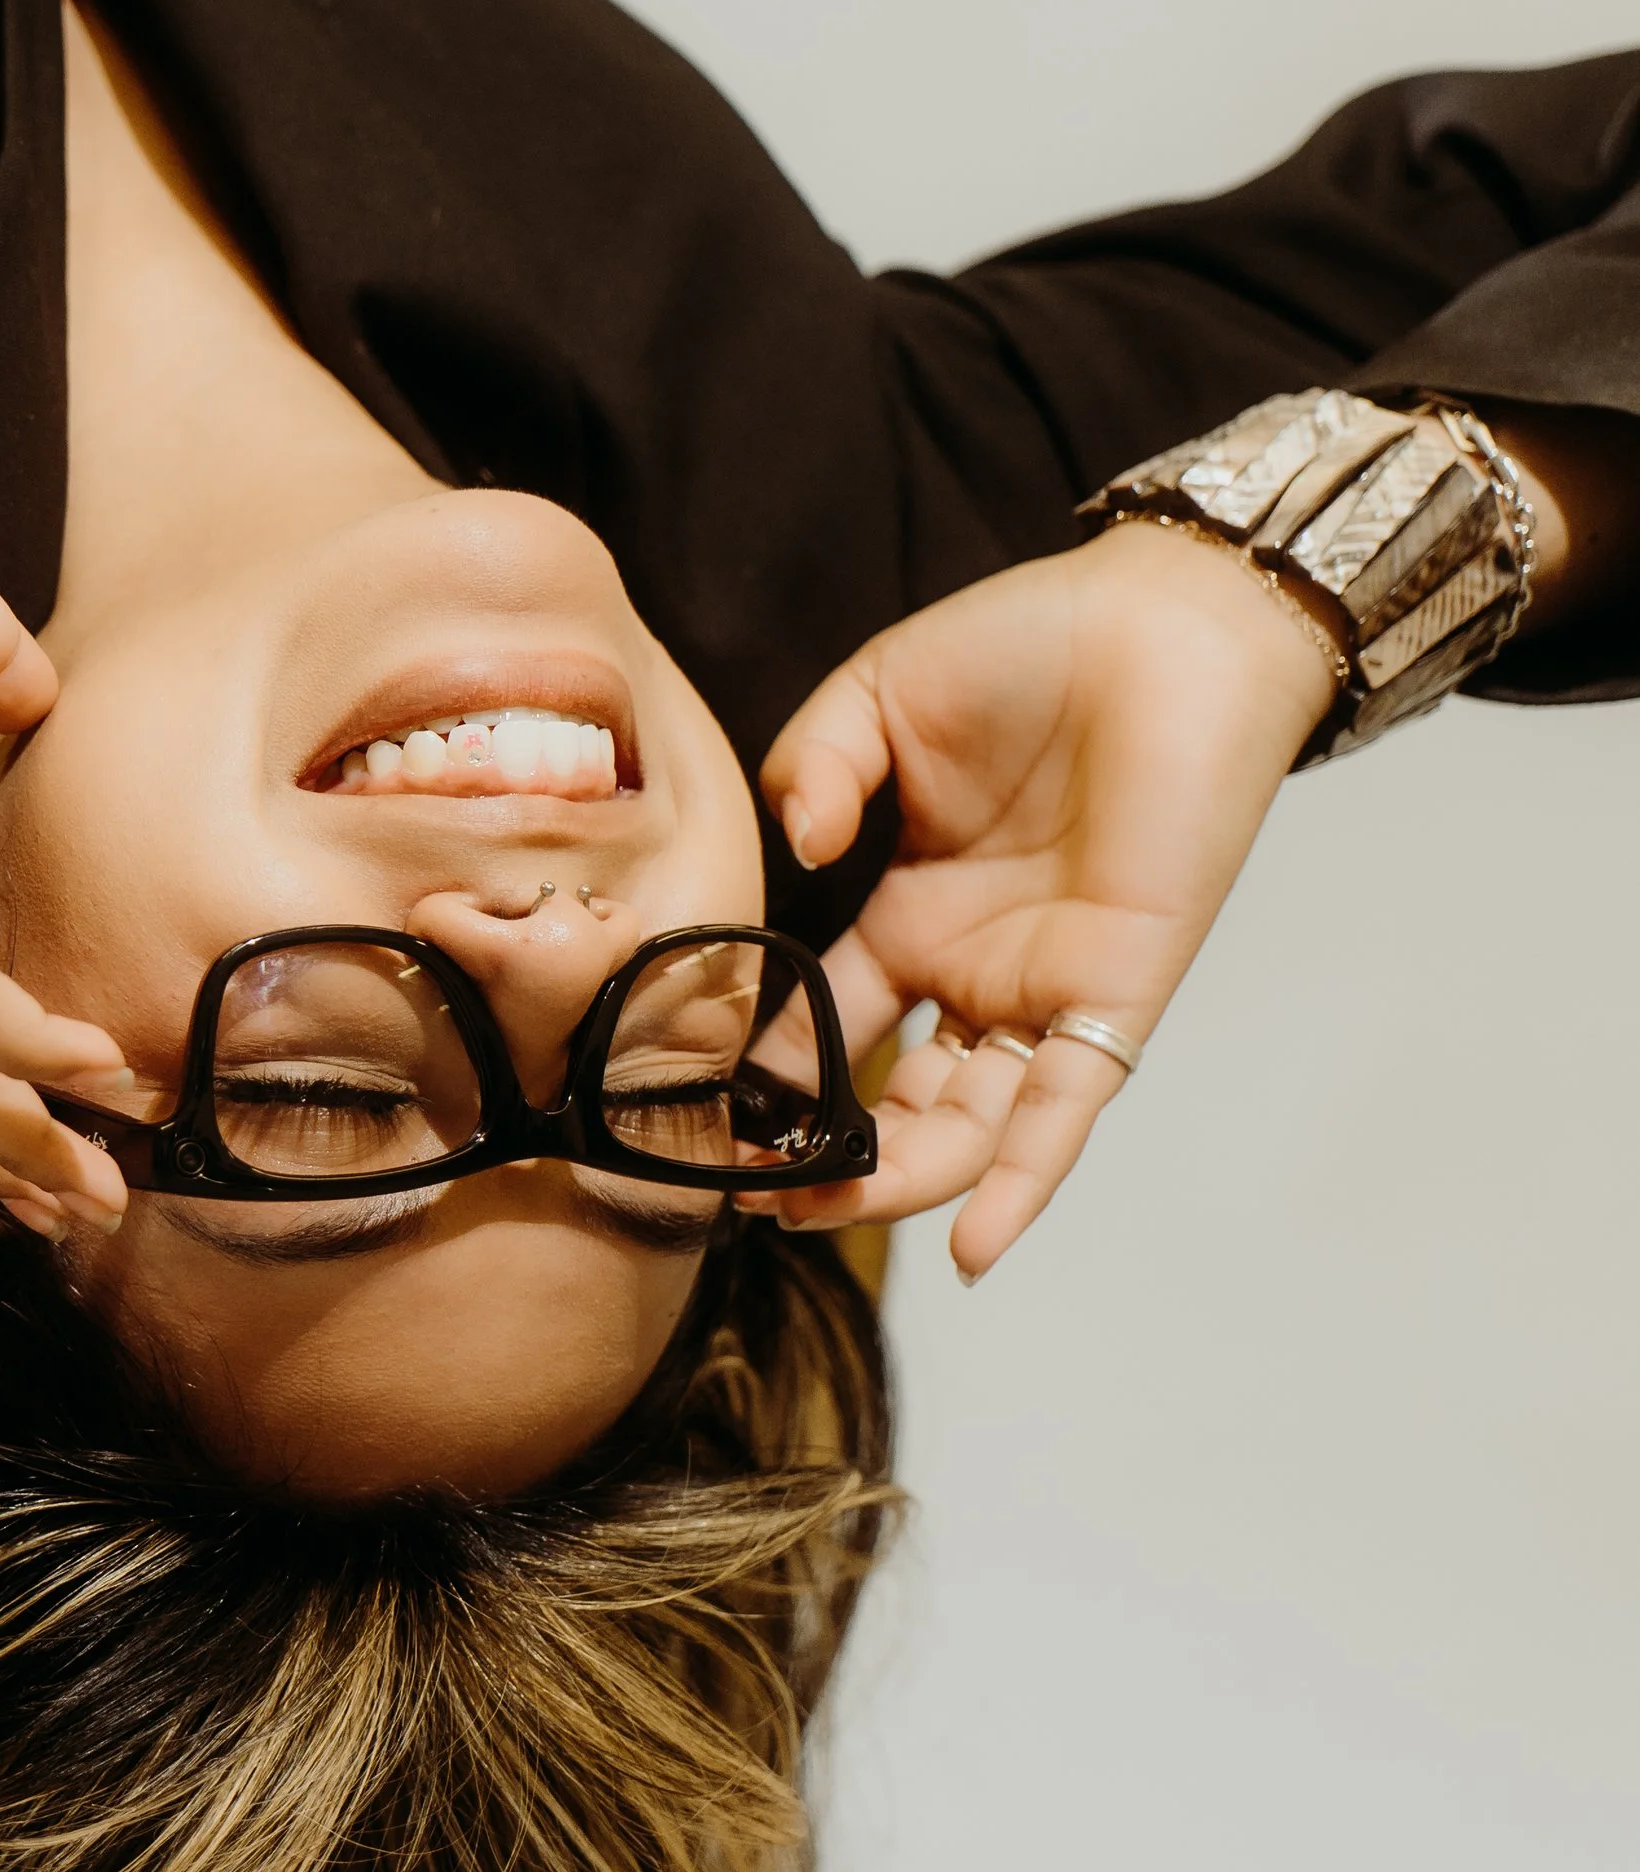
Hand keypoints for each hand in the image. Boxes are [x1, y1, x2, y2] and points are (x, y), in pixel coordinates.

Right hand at [755, 520, 1338, 1276]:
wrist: (1171, 625)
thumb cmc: (1034, 646)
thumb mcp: (881, 695)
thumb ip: (814, 762)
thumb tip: (796, 844)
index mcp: (909, 913)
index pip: (819, 1023)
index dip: (763, 1074)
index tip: (700, 1114)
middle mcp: (971, 972)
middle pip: (888, 1103)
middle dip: (820, 1158)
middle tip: (752, 1190)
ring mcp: (1040, 992)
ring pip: (965, 1124)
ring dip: (895, 1179)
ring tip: (819, 1208)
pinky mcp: (1112, 997)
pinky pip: (1064, 1111)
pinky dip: (1021, 1181)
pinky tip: (972, 1247)